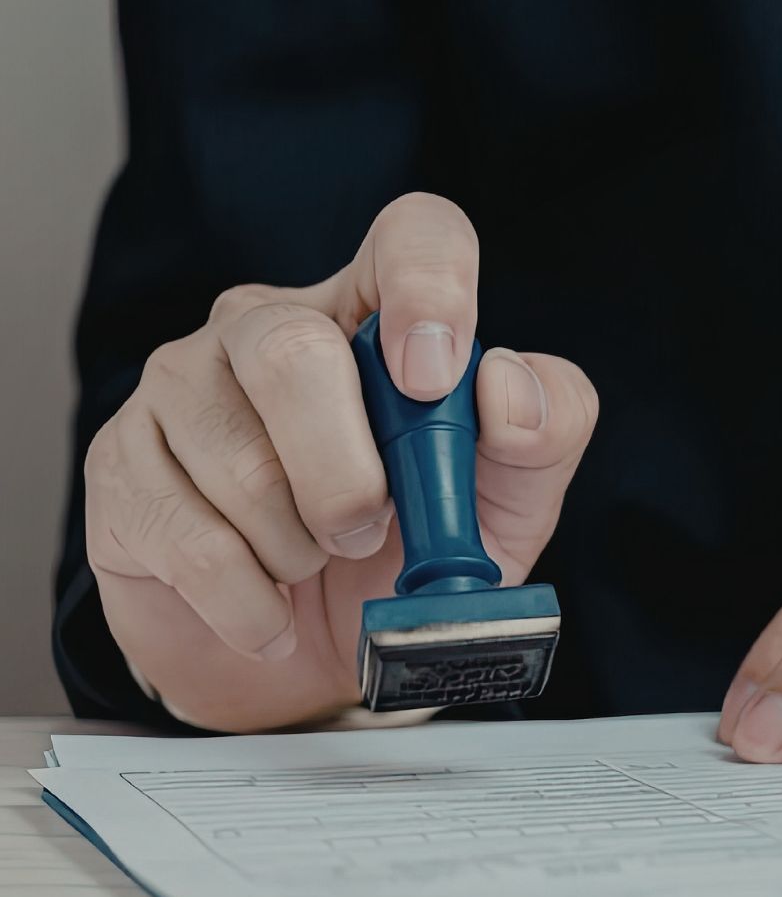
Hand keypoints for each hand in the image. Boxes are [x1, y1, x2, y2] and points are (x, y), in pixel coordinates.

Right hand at [84, 193, 598, 731]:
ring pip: (241, 461)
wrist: (314, 662)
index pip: (412, 234)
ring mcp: (181, 385)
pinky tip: (269, 609)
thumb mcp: (509, 501)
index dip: (430, 288)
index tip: (433, 379)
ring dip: (302, 548)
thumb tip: (506, 387)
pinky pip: (190, 538)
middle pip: (294, 352)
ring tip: (315, 564)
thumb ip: (545, 431)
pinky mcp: (121, 465)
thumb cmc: (411, 556)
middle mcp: (269, 326)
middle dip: (348, 474)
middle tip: (372, 533)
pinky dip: (252, 602)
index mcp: (377, 314)